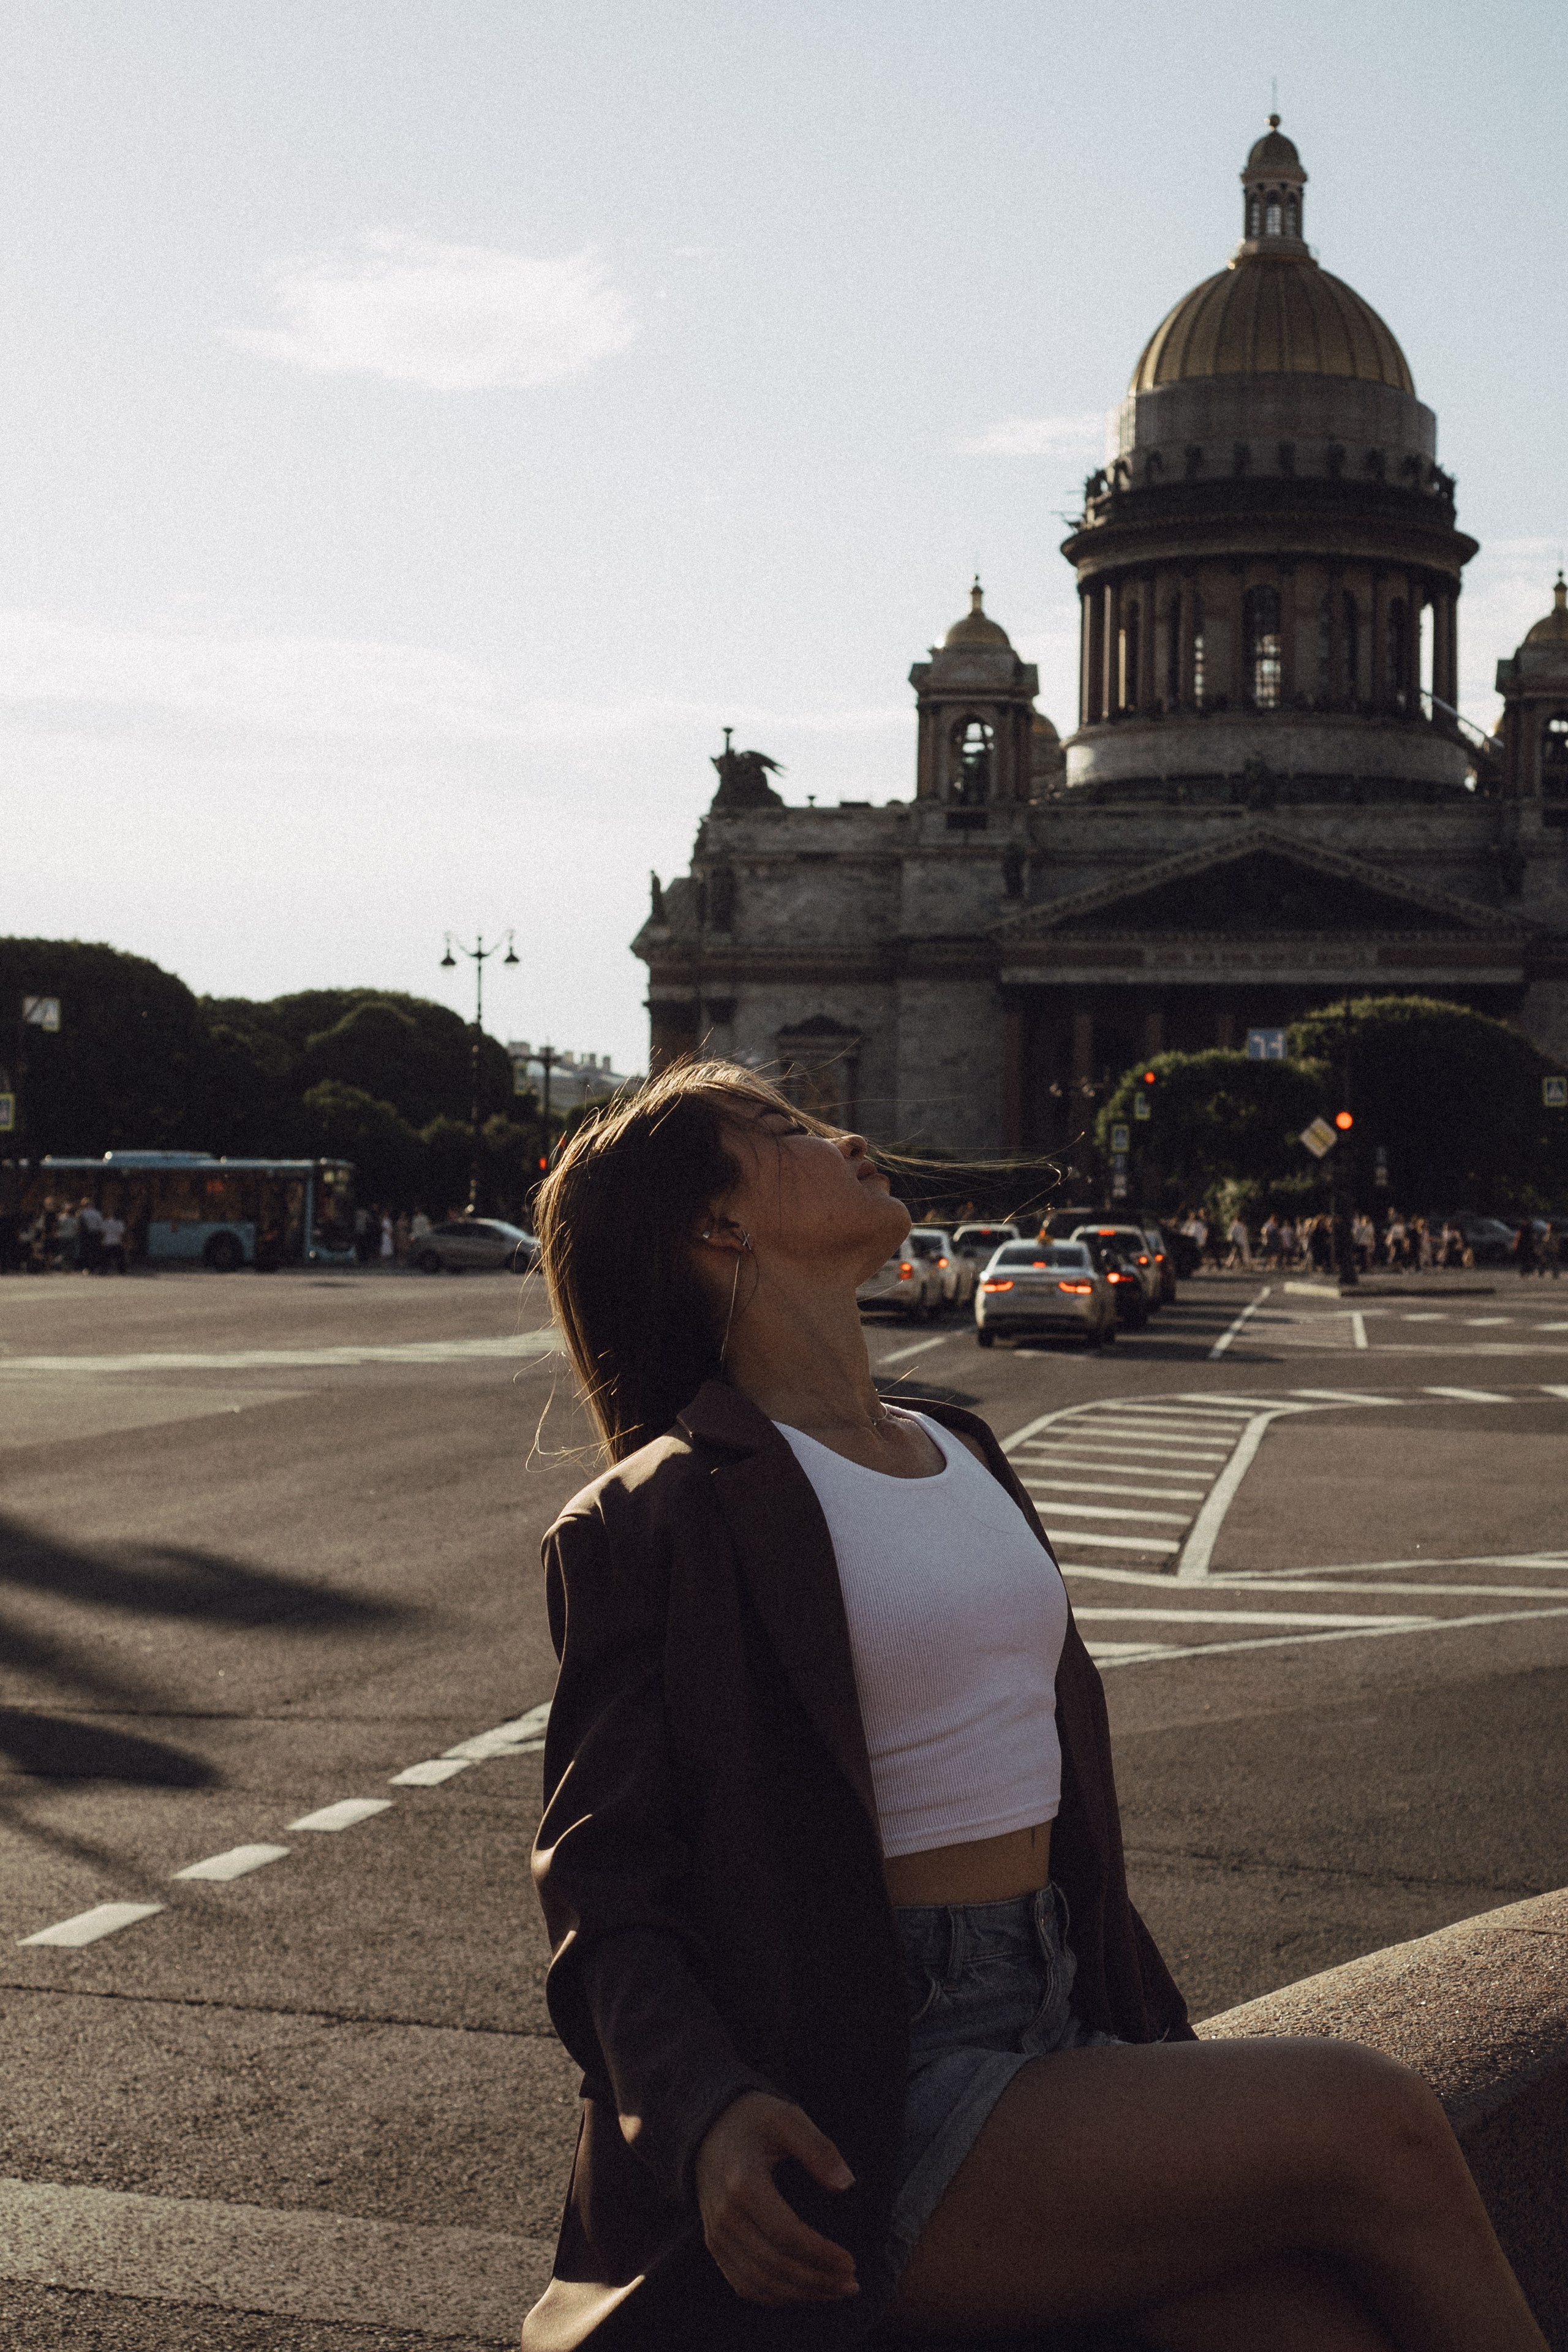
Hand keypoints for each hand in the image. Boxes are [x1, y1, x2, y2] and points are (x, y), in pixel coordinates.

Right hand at [694, 2090, 858, 2305]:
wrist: (708, 2127)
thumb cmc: (754, 2121)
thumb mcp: (787, 2118)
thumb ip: (818, 2148)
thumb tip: (846, 2184)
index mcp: (744, 2184)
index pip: (786, 2235)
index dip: (821, 2254)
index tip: (851, 2261)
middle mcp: (726, 2216)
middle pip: (774, 2266)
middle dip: (817, 2281)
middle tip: (852, 2282)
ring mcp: (717, 2234)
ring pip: (760, 2283)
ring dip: (801, 2293)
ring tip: (835, 2289)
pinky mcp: (715, 2244)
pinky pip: (743, 2284)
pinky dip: (775, 2295)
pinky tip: (803, 2290)